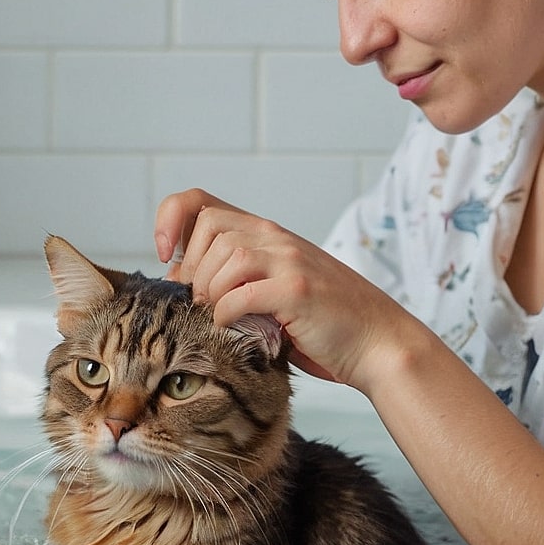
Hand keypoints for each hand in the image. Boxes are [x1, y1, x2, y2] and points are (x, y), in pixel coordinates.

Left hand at [154, 188, 421, 388]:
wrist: (378, 343)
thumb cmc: (321, 322)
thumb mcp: (274, 285)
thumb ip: (236, 274)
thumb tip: (180, 281)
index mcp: (266, 233)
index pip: (199, 202)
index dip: (170, 222)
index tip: (165, 257)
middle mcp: (276, 238)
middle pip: (208, 227)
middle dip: (193, 268)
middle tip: (200, 301)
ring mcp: (289, 261)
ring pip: (224, 257)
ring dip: (210, 292)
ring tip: (220, 314)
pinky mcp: (297, 291)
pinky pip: (241, 294)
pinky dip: (226, 313)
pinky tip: (235, 326)